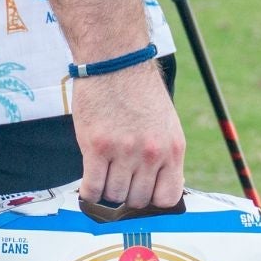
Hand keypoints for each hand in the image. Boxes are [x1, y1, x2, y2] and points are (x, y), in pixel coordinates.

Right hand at [71, 61, 185, 211]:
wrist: (114, 60)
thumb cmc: (137, 90)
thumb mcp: (165, 124)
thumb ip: (163, 156)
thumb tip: (158, 188)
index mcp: (173, 148)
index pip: (167, 198)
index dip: (151, 200)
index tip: (140, 194)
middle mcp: (151, 153)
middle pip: (137, 199)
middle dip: (126, 195)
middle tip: (116, 181)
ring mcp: (124, 151)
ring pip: (114, 196)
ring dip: (106, 190)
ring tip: (102, 176)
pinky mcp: (97, 147)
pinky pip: (92, 188)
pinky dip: (88, 192)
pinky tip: (87, 184)